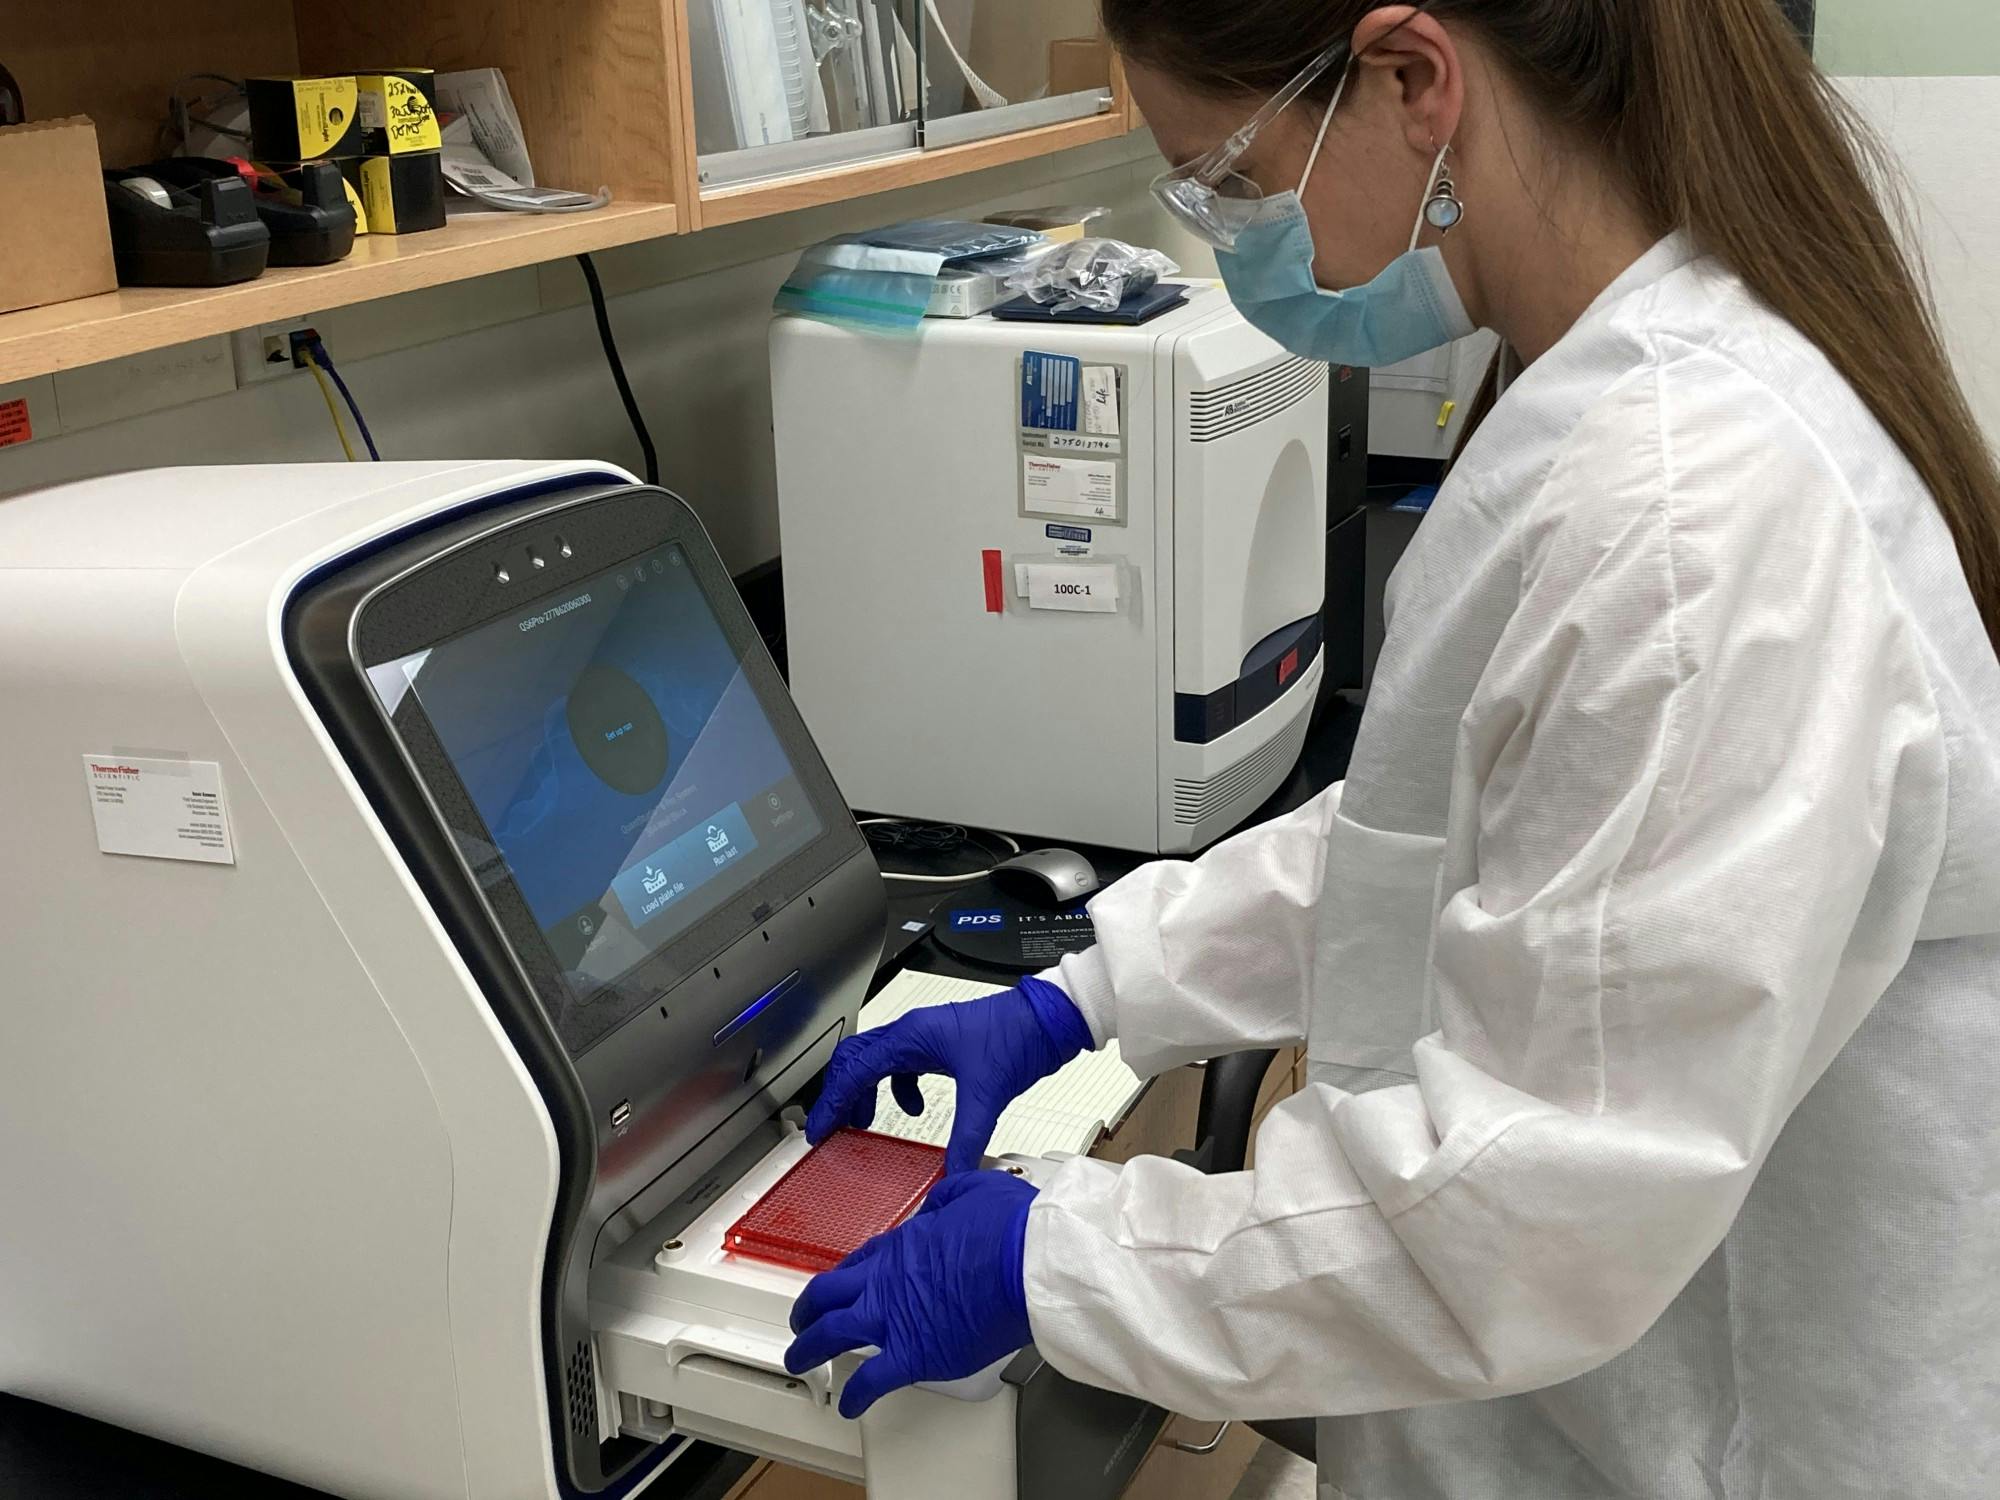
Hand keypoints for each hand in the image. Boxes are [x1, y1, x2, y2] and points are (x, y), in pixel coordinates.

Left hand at [785, 1170, 1037, 1416]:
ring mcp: (893, 1318)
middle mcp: (887, 1280)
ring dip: (809, 1347)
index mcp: (903, 1244)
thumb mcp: (972, 1191)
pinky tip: (849, 1406)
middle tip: (803, 1318)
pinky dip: (855, 1395)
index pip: (860, 1259)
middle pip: (828, 1294)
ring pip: (830, 1334)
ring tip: (800, 1358)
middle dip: (808, 1308)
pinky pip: (870, 1380)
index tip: (843, 1281)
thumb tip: (943, 1202)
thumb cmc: (1009, 1230)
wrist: (1025, 1264)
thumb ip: (948, 1198)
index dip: (847, 1273)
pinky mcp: (913, 1354)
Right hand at [807, 977, 1091, 1173]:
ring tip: (864, 1122)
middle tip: (833, 1127)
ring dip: (866, 1091)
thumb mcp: (987, 1094)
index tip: (819, 1129)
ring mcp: (927, 1036)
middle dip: (841, 1093)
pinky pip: (904, 1065)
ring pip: (879, 1061)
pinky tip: (915, 1109)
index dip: (832, 1102)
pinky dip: (899, 1088)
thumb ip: (967, 1138)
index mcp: (912, 1038)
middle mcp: (913, 1033)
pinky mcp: (943, 1044)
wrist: (1048, 1018)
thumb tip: (953, 1173)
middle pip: (857, 1059)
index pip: (855, 1070)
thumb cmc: (1017, 1036)